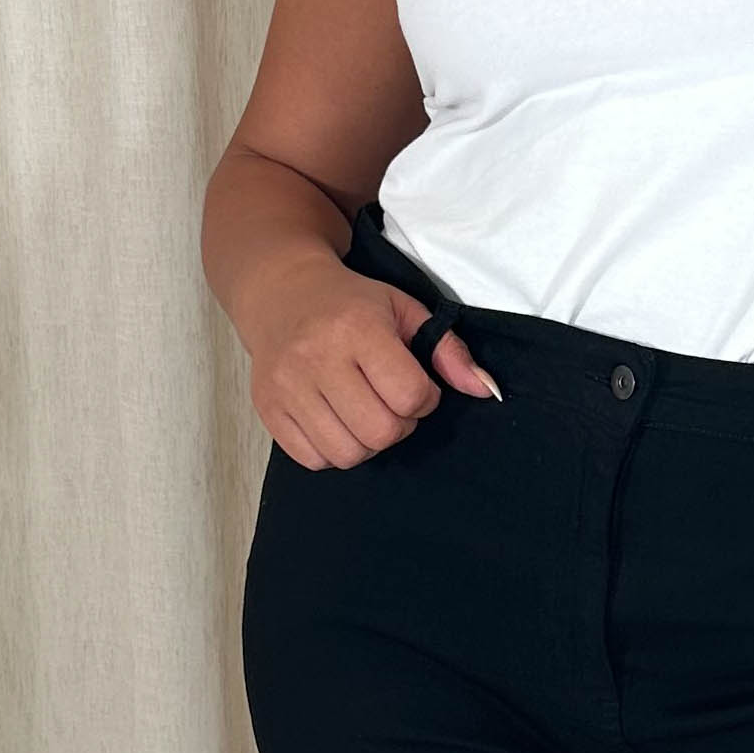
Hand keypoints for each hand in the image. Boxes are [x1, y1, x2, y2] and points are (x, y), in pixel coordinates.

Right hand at [242, 255, 501, 469]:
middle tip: (391, 404)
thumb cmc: (351, 304)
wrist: (282, 292)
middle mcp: (317, 358)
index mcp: (357, 329)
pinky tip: (336, 421)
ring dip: (367, 443)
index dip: (424, 399)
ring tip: (364, 413)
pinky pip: (313, 460)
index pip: (409, 396)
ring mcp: (287, 386)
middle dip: (398, 426)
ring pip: (347, 453)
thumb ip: (450, 350)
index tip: (414, 386)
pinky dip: (333, 450)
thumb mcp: (405, 311)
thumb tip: (485, 390)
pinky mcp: (267, 408)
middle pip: (380, 432)